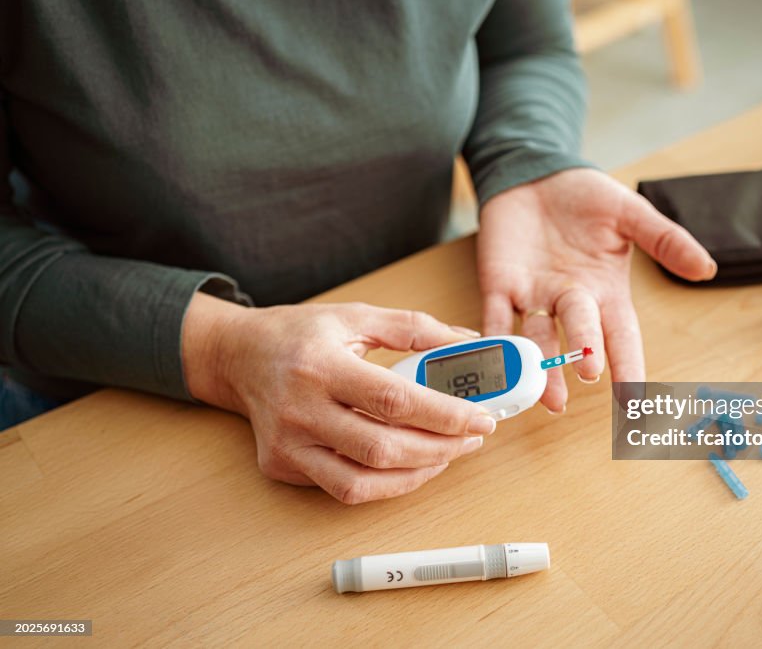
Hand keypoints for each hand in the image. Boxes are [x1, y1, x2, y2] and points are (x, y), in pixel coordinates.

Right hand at [182, 295, 496, 503]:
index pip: (394, 400)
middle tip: (471, 438)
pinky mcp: (281, 466)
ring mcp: (287, 444)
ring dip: (416, 474)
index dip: (445, 414)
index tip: (482, 418)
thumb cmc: (301, 334)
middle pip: (382, 448)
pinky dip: (385, 483)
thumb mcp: (356, 316)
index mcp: (321, 364)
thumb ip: (414, 328)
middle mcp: (299, 409)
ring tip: (446, 453)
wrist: (238, 356)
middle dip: (440, 449)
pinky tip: (409, 463)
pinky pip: (342, 488)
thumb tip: (468, 342)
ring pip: (362, 482)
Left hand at [477, 168, 715, 411]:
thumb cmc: (585, 197)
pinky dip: (492, 338)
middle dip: (584, 354)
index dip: (628, 364)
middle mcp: (569, 301)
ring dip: (540, 365)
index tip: (636, 397)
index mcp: (604, 290)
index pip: (621, 334)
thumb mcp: (630, 213)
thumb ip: (664, 240)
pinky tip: (495, 358)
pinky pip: (494, 316)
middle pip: (579, 333)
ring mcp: (532, 296)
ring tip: (547, 396)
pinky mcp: (498, 284)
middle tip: (589, 373)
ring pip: (537, 338)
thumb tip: (706, 268)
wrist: (536, 174)